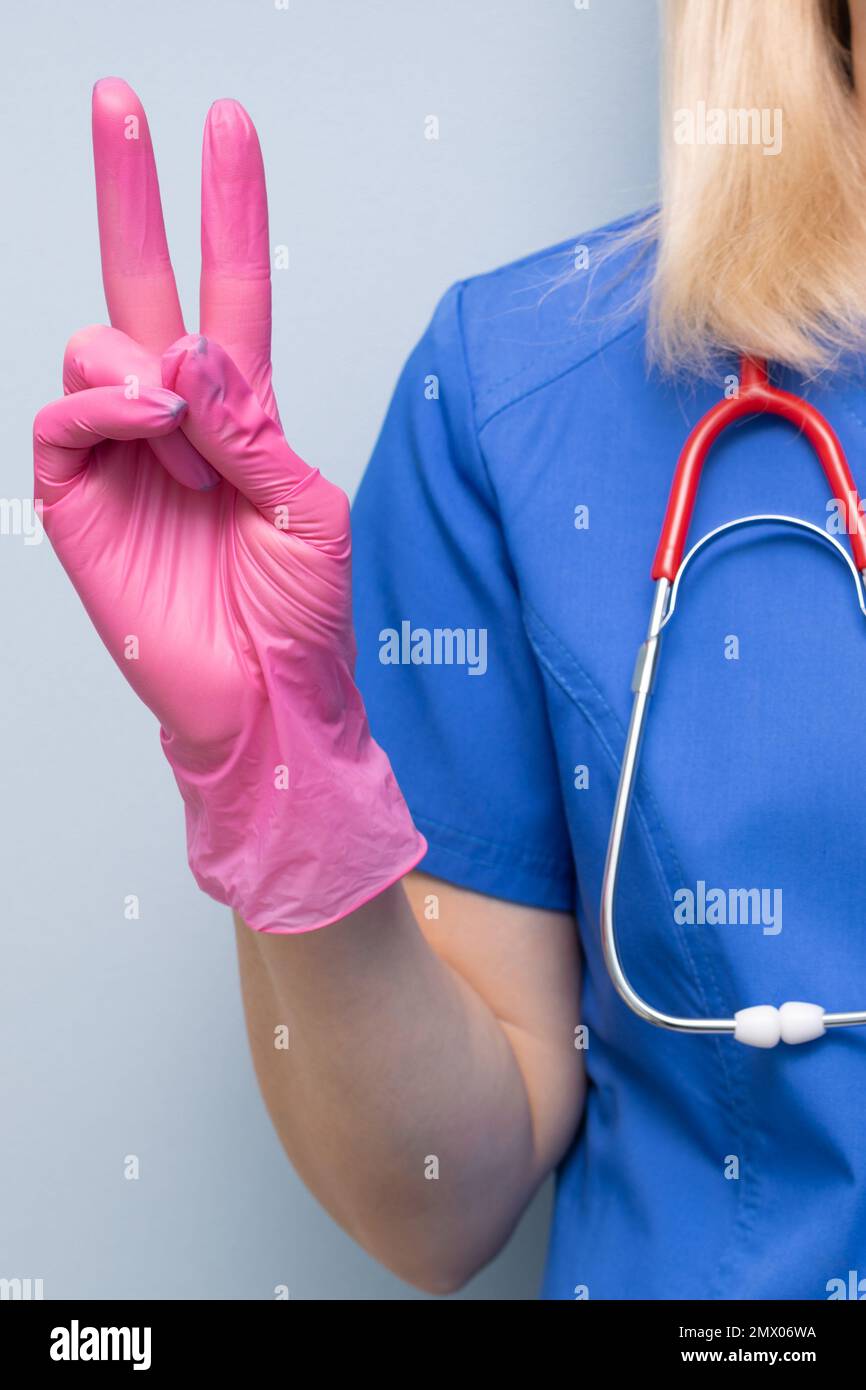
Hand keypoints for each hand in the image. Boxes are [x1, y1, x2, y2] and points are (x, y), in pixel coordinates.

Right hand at [34, 79, 424, 930]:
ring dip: (145, 365)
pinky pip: (64, 412)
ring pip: (99, 341)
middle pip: (145, 283)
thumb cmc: (301, 615)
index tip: (226, 128)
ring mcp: (124, 454)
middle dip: (131, 192)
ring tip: (184, 432)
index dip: (227, 211)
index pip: (230, 292)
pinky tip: (142, 419)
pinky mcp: (78, 497)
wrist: (265, 700)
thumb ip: (250, 424)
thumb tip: (187, 351)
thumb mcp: (307, 508)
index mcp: (242, 415)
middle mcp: (177, 421)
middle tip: (119, 101)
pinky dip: (102, 400)